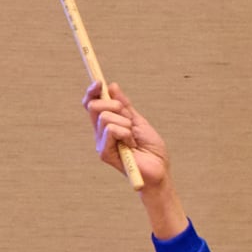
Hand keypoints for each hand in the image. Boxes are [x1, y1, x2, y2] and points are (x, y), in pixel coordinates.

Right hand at [82, 82, 188, 239]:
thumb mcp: (139, 121)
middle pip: (94, 107)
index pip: (92, 104)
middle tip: (129, 119)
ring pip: (106, 117)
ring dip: (126, 124)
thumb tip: (112, 86)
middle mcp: (100, 133)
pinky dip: (126, 133)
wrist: (158, 170)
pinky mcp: (104, 153)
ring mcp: (101, 143)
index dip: (93, 91)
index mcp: (107, 125)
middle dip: (114, 106)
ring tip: (133, 138)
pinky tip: (131, 145)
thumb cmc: (151, 149)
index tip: (99, 81)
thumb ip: (125, 106)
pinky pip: (111, 130)